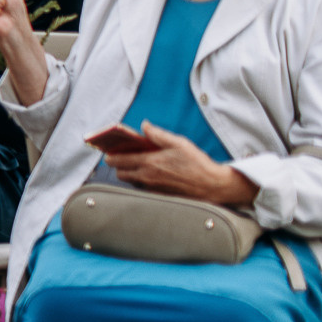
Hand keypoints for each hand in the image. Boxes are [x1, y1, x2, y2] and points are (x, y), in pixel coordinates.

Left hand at [106, 122, 256, 205]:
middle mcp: (147, 177)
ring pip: (130, 182)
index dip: (110, 156)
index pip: (119, 161)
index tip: (109, 152)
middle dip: (118, 166)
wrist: (212, 185)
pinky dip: (141, 181)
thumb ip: (158, 134)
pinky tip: (150, 174)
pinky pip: (142, 189)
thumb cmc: (197, 163)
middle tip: (123, 158)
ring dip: (129, 174)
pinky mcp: (159, 196)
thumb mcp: (178, 143)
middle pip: (120, 173)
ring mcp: (152, 188)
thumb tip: (144, 125)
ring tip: (137, 165)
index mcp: (149, 163)